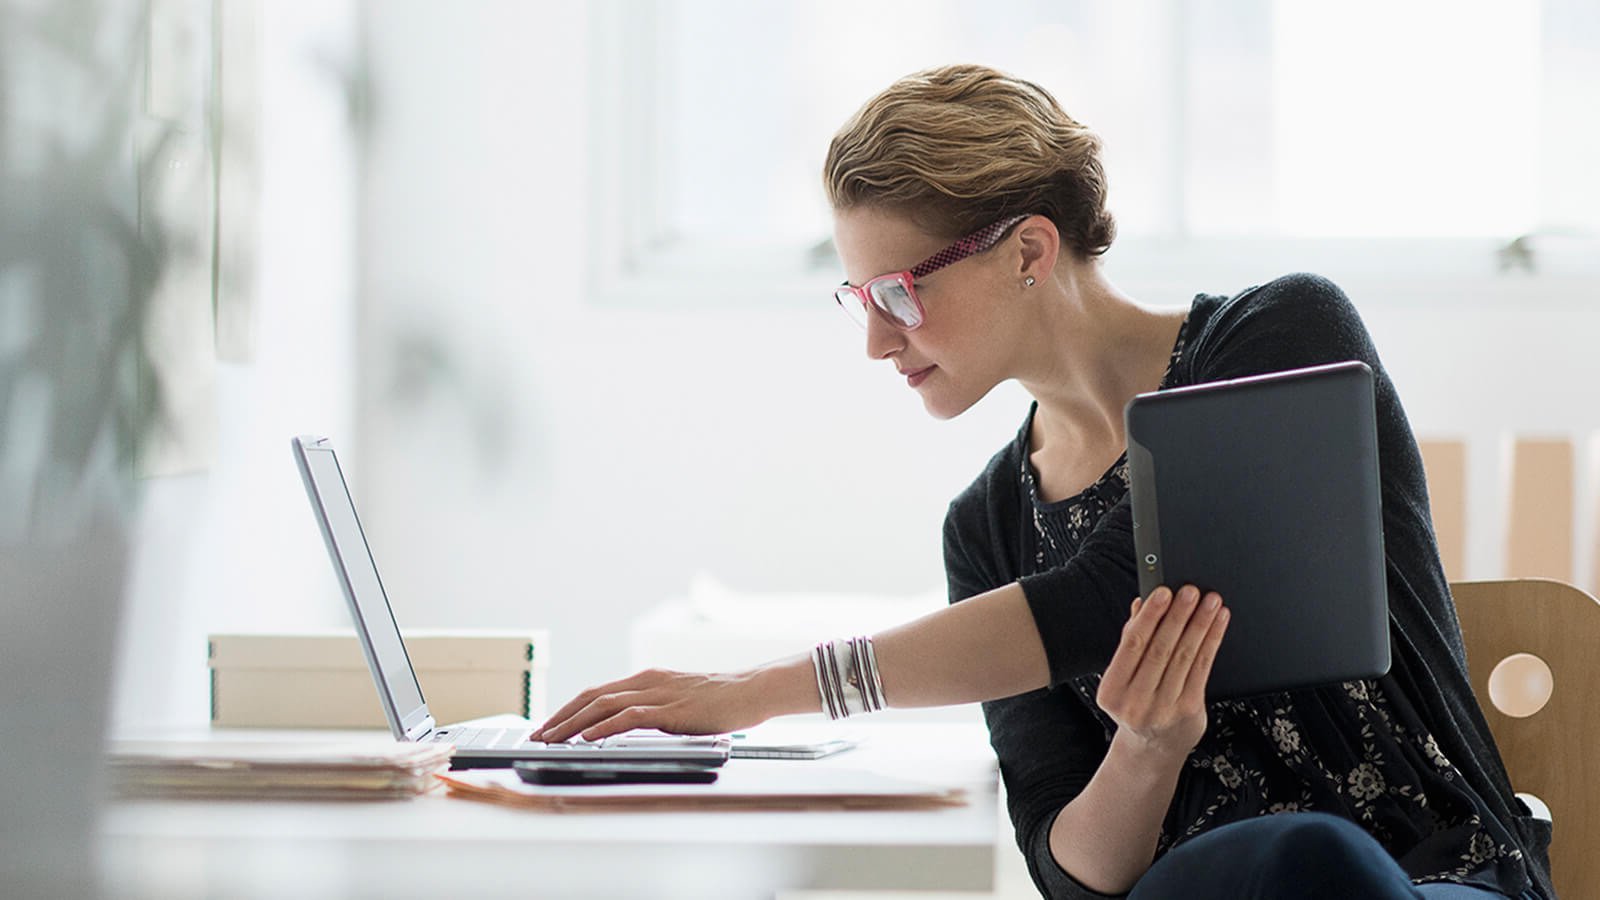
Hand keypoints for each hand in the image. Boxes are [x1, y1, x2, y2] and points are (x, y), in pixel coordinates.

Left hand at [536, 666, 776, 742]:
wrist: (752, 691)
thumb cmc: (720, 700)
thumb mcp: (679, 701)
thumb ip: (654, 710)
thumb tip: (627, 728)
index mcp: (647, 679)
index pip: (597, 692)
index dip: (569, 709)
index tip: (549, 726)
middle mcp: (647, 681)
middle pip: (591, 696)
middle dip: (561, 717)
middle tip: (539, 735)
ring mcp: (658, 693)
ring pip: (603, 705)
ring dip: (574, 724)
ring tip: (553, 739)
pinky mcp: (670, 708)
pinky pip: (629, 717)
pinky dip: (604, 727)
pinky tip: (588, 738)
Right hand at [1094, 584, 1229, 761]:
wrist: (1152, 748)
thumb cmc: (1136, 705)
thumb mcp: (1123, 678)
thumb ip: (1130, 642)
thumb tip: (1140, 605)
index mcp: (1112, 691)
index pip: (1132, 645)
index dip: (1149, 617)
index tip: (1162, 592)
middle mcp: (1136, 702)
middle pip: (1161, 650)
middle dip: (1178, 616)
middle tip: (1191, 591)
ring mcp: (1164, 709)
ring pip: (1185, 658)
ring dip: (1200, 625)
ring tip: (1210, 602)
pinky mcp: (1189, 711)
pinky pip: (1203, 669)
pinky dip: (1212, 641)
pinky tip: (1217, 624)